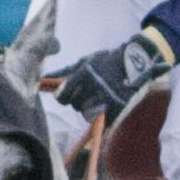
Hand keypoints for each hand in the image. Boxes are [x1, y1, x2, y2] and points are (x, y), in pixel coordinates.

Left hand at [52, 25, 178, 122]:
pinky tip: (104, 105)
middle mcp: (95, 87)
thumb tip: (45, 78)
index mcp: (85, 75)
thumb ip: (65, 71)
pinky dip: (100, 115)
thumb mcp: (85, 61)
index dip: (61, 97)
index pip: (63, 95)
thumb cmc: (105, 60)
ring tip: (96, 98)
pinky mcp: (118, 107)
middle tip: (85, 94)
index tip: (64, 96)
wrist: (135, 61)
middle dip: (77, 101)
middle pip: (76, 105)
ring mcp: (107, 98)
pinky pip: (102, 118)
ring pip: (87, 113)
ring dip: (88, 108)